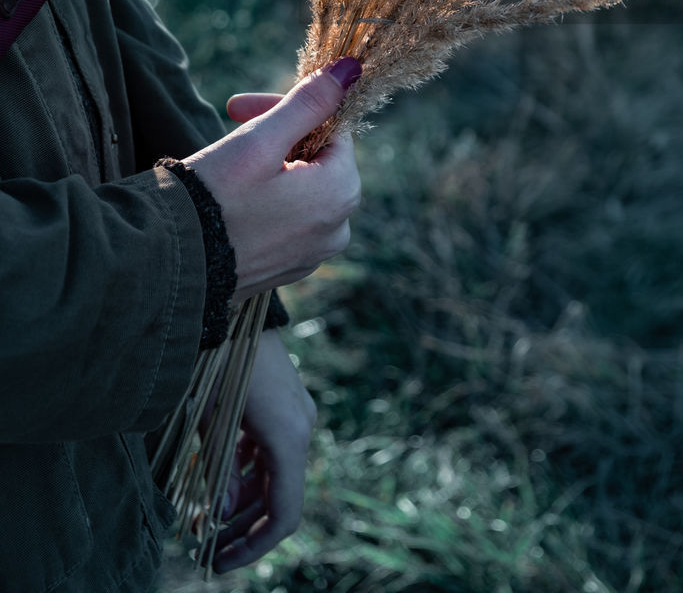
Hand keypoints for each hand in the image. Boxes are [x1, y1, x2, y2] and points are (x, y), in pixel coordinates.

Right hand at [183, 60, 361, 300]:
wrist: (166, 264)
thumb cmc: (214, 196)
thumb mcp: (261, 140)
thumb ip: (308, 103)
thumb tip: (350, 70)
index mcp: (342, 193)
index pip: (329, 128)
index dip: (287, 109)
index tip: (240, 107)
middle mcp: (338, 228)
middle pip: (318, 159)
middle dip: (276, 135)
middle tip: (229, 123)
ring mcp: (313, 254)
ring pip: (302, 188)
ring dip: (270, 165)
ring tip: (227, 161)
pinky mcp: (287, 269)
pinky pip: (288, 220)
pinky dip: (266, 200)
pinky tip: (230, 197)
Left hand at [211, 330, 316, 573]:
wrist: (234, 300)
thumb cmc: (217, 358)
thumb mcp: (210, 419)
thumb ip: (218, 471)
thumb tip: (219, 512)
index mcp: (288, 436)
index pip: (283, 513)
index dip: (254, 545)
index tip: (219, 561)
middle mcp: (300, 427)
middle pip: (279, 496)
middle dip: (243, 525)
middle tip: (206, 546)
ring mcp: (295, 412)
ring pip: (275, 473)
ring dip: (243, 499)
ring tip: (204, 516)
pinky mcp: (285, 401)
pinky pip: (271, 449)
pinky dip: (247, 470)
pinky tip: (216, 478)